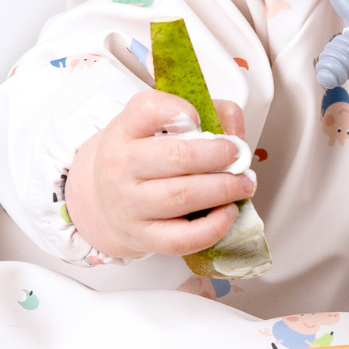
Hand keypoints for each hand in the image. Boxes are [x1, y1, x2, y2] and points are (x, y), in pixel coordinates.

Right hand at [64, 90, 254, 258]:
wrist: (104, 201)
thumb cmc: (143, 158)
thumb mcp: (160, 125)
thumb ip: (208, 114)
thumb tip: (236, 131)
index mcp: (126, 130)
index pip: (148, 109)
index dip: (182, 110)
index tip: (200, 118)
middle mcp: (121, 166)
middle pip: (176, 156)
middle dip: (218, 155)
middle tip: (239, 156)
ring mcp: (130, 205)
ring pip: (183, 196)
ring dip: (224, 189)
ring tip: (244, 183)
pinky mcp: (144, 237)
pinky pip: (183, 238)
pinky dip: (214, 226)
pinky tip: (228, 211)